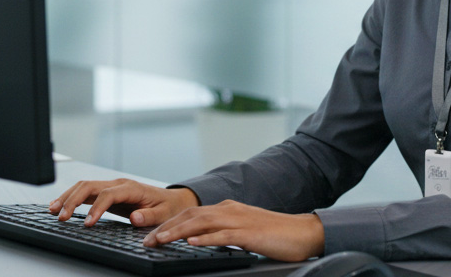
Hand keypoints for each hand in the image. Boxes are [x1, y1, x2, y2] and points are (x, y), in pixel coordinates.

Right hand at [48, 178, 198, 226]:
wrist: (172, 200)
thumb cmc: (167, 208)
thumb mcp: (163, 214)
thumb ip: (149, 216)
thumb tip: (134, 217)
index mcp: (132, 188)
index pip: (108, 194)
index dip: (96, 208)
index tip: (87, 224)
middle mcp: (118, 184)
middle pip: (90, 186)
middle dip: (73, 200)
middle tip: (60, 217)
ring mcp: (112, 186)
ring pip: (84, 186)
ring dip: (67, 197)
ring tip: (52, 210)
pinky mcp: (107, 192)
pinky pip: (86, 192)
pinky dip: (71, 197)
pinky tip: (59, 205)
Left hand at [146, 200, 324, 261]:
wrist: (303, 232)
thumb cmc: (276, 235)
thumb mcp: (243, 231)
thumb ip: (223, 233)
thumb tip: (200, 240)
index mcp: (228, 209)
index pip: (191, 214)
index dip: (169, 223)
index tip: (152, 235)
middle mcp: (230, 210)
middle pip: (191, 216)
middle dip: (166, 227)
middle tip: (147, 240)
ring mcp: (240, 220)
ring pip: (201, 223)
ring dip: (177, 232)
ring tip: (160, 240)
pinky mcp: (249, 233)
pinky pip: (223, 235)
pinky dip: (205, 238)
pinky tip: (191, 242)